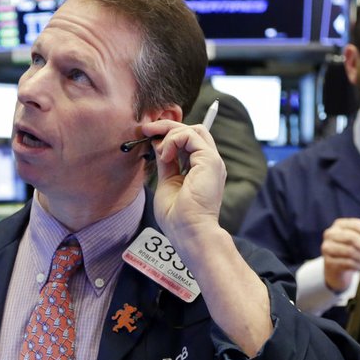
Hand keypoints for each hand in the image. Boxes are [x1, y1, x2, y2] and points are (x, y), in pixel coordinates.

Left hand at [143, 119, 225, 244]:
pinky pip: (191, 136)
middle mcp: (210, 163)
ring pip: (193, 129)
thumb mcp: (167, 182)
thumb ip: (166, 162)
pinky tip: (166, 156)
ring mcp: (212, 161)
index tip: (148, 134)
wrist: (189, 232)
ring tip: (159, 151)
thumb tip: (158, 144)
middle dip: (168, 126)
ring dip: (170, 134)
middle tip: (147, 129)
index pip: (190, 140)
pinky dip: (174, 141)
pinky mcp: (210, 161)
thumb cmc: (178, 217)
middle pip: (194, 130)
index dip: (170, 134)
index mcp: (202, 169)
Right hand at [321, 218, 359, 290]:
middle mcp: (331, 233)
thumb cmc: (350, 251)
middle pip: (352, 237)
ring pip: (349, 250)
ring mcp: (327, 247)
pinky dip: (357, 266)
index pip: (357, 224)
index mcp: (340, 224)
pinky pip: (346, 263)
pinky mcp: (328, 262)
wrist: (336, 268)